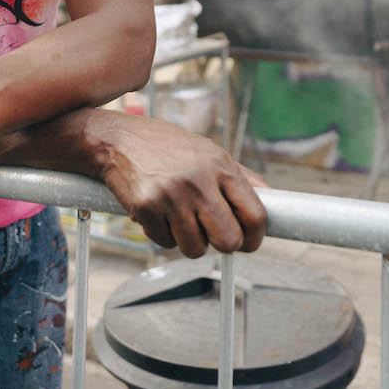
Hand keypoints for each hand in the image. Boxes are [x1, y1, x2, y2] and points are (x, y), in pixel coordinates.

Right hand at [95, 115, 268, 258]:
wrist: (117, 139)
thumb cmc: (165, 146)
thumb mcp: (208, 152)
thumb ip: (240, 177)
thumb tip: (271, 199)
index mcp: (221, 166)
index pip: (255, 215)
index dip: (255, 238)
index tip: (249, 243)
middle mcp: (199, 180)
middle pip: (229, 240)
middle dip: (222, 245)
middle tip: (211, 234)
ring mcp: (171, 195)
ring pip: (195, 249)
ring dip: (189, 241)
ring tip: (179, 217)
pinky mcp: (146, 208)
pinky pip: (165, 243)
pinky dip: (162, 234)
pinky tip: (157, 212)